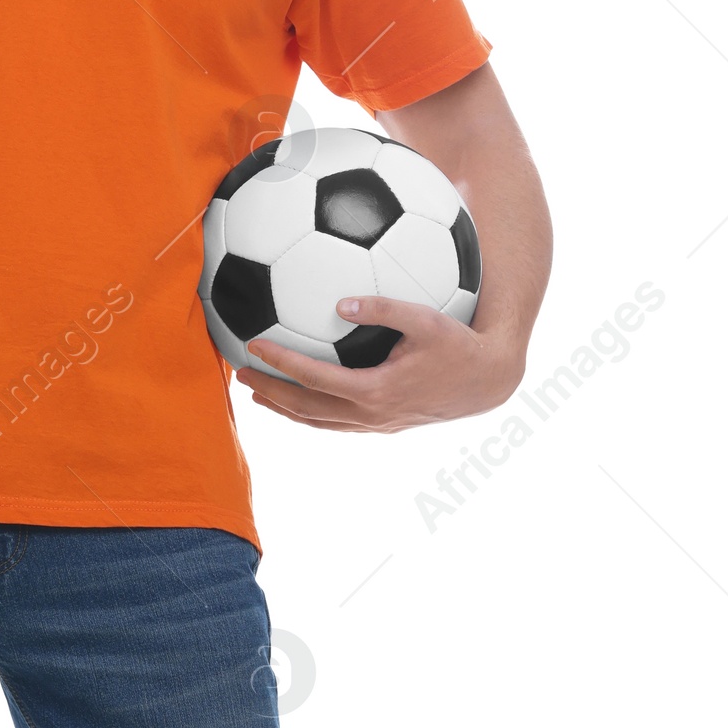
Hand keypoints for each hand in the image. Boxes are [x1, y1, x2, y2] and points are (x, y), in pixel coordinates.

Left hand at [235, 296, 520, 432]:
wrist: (488, 382)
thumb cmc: (458, 343)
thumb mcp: (424, 318)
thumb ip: (382, 308)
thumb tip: (341, 302)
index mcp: (373, 391)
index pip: (312, 378)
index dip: (279, 362)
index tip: (252, 346)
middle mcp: (369, 415)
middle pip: (305, 407)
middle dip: (269, 391)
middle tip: (240, 374)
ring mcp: (376, 425)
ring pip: (318, 422)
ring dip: (284, 408)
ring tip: (258, 393)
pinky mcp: (384, 425)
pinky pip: (336, 423)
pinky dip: (310, 413)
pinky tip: (300, 398)